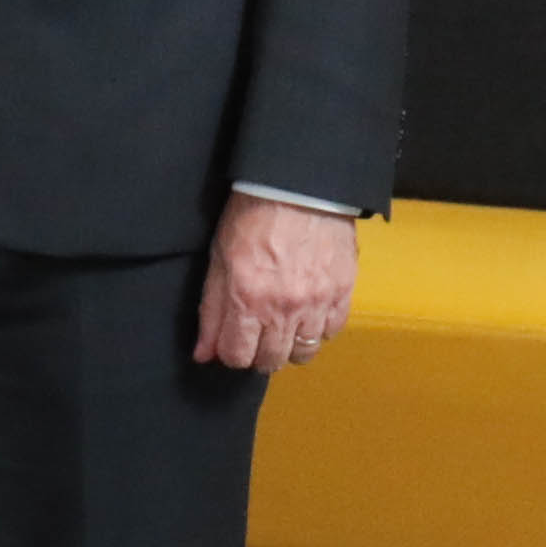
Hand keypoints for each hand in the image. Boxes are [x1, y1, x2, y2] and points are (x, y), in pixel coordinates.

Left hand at [195, 201, 359, 376]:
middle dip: (259, 354)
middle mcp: (282, 309)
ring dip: (290, 345)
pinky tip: (310, 312)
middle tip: (258, 335)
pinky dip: (319, 328)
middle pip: (271, 361)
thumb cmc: (252, 215)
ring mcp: (316, 302)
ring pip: (304, 352)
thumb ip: (211, 310)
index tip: (233, 341)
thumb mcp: (219, 259)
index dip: (231, 353)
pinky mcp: (342, 291)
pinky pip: (332, 331)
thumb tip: (203, 353)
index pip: (237, 356)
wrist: (298, 185)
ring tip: (285, 326)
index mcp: (246, 299)